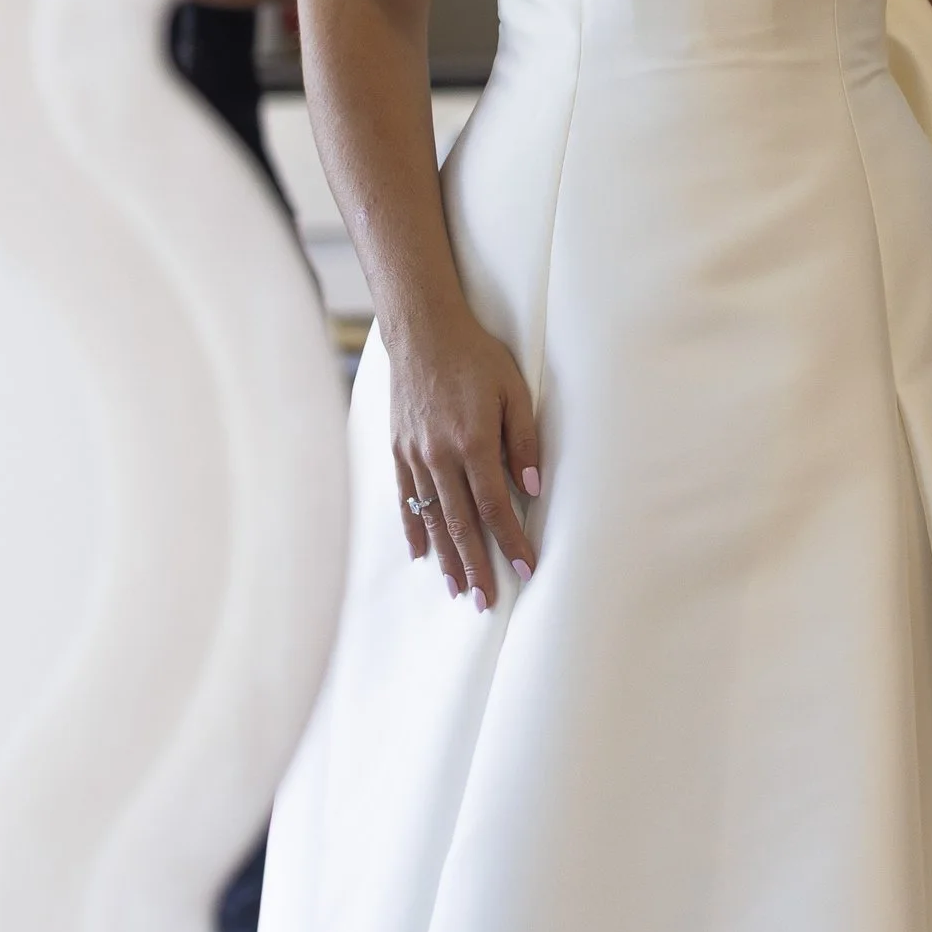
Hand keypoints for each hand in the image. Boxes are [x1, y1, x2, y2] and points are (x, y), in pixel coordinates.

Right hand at [385, 315, 541, 610]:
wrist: (422, 331)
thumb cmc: (476, 357)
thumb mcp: (515, 390)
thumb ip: (525, 441)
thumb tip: (533, 488)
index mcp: (473, 441)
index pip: (495, 505)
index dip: (510, 540)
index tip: (524, 568)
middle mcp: (439, 455)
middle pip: (460, 523)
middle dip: (476, 565)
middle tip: (486, 601)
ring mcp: (414, 455)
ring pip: (431, 518)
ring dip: (446, 557)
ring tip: (458, 589)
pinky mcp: (398, 450)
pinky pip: (406, 499)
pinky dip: (414, 529)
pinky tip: (422, 555)